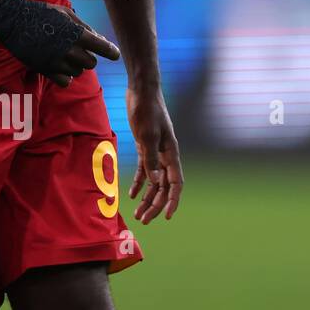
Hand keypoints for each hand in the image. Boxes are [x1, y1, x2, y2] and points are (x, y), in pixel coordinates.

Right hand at [47, 6, 119, 87]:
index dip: (112, 52)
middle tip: (78, 50)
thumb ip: (85, 27)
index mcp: (76, 34)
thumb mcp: (65, 14)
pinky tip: (60, 67)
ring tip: (64, 55)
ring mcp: (57, 61)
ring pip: (78, 72)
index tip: (115, 55)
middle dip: (88, 58)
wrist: (13, 20)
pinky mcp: (45, 69)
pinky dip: (65, 77)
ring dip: (75, 66)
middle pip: (91, 63)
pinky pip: (65, 81)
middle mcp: (69, 49)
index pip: (102, 47)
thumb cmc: (42, 13)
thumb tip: (101, 39)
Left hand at [127, 87, 183, 222]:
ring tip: (138, 214)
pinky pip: (144, 170)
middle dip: (156, 205)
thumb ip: (151, 158)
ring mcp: (156, 152)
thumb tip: (156, 181)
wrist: (142, 90)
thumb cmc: (146, 110)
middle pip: (164, 187)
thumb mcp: (146, 134)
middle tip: (144, 220)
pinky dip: (139, 183)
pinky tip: (132, 195)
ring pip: (154, 181)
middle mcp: (166, 155)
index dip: (173, 201)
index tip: (168, 217)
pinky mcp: (145, 147)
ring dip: (147, 198)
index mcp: (171, 153)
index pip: (176, 183)